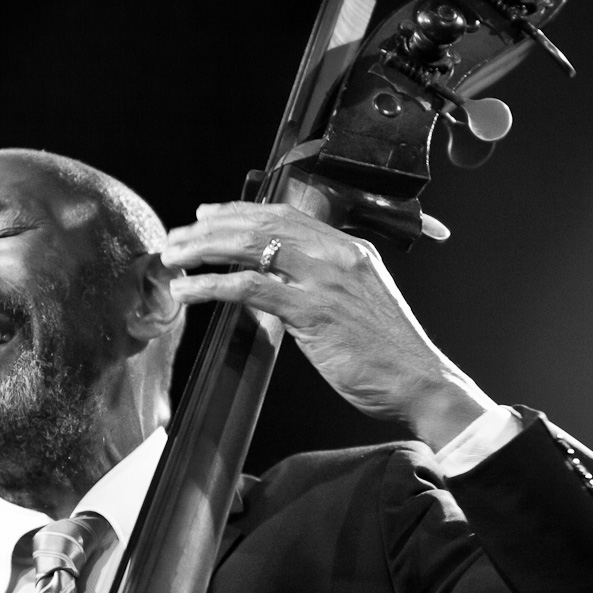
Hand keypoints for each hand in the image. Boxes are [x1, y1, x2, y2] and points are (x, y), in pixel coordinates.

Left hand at [160, 201, 494, 449]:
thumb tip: (274, 284)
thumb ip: (319, 285)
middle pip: (259, 225)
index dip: (239, 212)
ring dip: (202, 251)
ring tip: (171, 260)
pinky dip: (211, 286)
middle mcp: (335, 254)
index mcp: (347, 248)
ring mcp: (324, 279)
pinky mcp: (313, 309)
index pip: (284, 215)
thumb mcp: (357, 302)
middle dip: (209, 229)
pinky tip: (187, 290)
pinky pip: (250, 288)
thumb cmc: (387, 351)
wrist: (421, 381)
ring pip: (250, 248)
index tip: (206, 215)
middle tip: (175, 239)